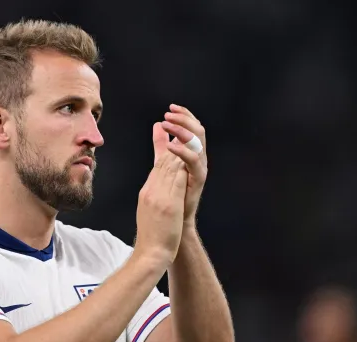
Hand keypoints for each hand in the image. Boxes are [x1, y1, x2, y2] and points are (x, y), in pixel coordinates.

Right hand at [134, 122, 188, 266]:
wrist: (151, 253)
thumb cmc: (153, 236)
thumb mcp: (151, 211)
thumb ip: (155, 195)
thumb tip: (156, 183)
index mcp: (147, 192)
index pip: (157, 165)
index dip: (164, 146)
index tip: (170, 131)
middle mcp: (151, 191)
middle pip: (162, 161)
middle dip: (171, 141)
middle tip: (176, 122)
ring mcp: (158, 196)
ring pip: (169, 167)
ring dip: (177, 148)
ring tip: (184, 133)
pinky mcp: (167, 203)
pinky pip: (175, 180)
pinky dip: (181, 165)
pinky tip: (188, 154)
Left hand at [160, 104, 207, 226]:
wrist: (173, 218)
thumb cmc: (170, 191)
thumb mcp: (162, 162)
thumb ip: (161, 144)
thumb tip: (156, 125)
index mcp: (191, 151)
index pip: (192, 127)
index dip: (184, 115)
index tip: (170, 108)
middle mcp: (198, 157)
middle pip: (198, 130)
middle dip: (184, 119)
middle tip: (168, 115)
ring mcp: (200, 167)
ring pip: (198, 141)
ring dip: (181, 129)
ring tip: (167, 124)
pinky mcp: (198, 178)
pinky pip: (193, 160)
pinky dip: (182, 150)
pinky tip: (170, 145)